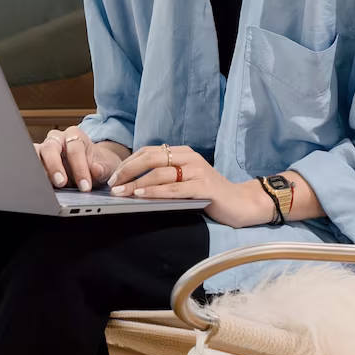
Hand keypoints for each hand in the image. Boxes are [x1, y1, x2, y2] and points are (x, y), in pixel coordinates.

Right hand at [36, 128, 127, 191]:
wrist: (91, 167)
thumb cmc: (97, 164)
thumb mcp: (105, 166)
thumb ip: (103, 168)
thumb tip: (96, 170)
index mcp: (75, 135)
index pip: (75, 148)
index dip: (80, 167)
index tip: (85, 186)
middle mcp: (58, 139)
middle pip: (51, 148)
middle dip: (55, 167)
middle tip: (62, 183)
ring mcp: (45, 148)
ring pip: (36, 153)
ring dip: (40, 170)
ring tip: (47, 186)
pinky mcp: (37, 159)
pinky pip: (30, 163)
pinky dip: (32, 173)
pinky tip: (38, 185)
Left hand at [108, 144, 273, 227]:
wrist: (241, 203)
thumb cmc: (210, 194)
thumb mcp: (186, 180)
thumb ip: (167, 176)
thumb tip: (134, 183)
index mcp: (184, 153)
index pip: (150, 151)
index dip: (130, 162)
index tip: (114, 175)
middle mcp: (190, 158)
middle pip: (152, 158)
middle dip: (128, 170)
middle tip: (112, 183)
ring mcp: (198, 171)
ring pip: (160, 174)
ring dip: (137, 183)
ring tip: (121, 192)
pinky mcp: (203, 187)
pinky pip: (173, 189)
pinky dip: (154, 192)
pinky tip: (141, 196)